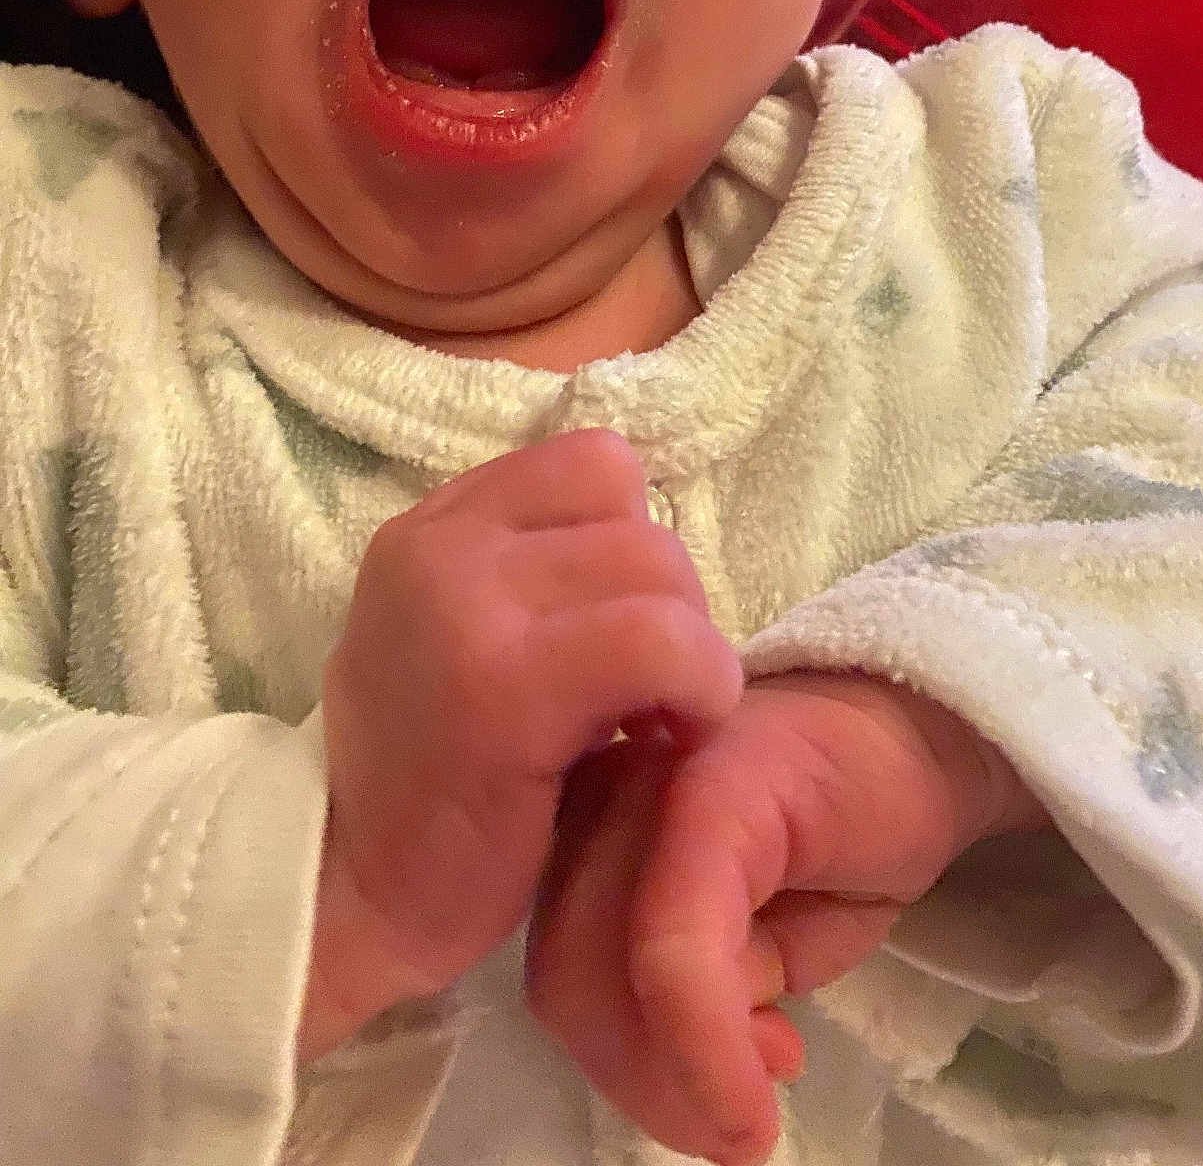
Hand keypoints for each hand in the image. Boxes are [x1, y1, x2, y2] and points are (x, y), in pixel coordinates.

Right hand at [300, 430, 742, 1059]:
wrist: (339, 902)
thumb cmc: (426, 780)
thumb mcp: (460, 635)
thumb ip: (533, 570)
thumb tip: (654, 537)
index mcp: (434, 527)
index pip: (593, 463)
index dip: (634, 541)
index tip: (623, 623)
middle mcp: (441, 547)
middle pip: (638, 519)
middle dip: (674, 607)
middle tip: (652, 695)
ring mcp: (467, 611)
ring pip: (658, 570)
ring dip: (693, 653)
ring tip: (659, 722)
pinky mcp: (507, 691)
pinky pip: (660, 644)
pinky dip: (700, 687)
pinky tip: (670, 741)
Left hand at [526, 671, 1045, 1164]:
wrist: (925, 736)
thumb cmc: (840, 835)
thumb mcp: (760, 942)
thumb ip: (704, 997)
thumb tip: (703, 1095)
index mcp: (590, 834)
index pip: (562, 971)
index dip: (625, 1065)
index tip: (713, 1112)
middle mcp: (600, 798)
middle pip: (567, 977)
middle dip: (648, 1079)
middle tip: (739, 1118)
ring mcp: (649, 780)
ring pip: (609, 968)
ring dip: (683, 1070)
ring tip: (772, 1073)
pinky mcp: (710, 785)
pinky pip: (677, 943)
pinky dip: (711, 1040)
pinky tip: (772, 1069)